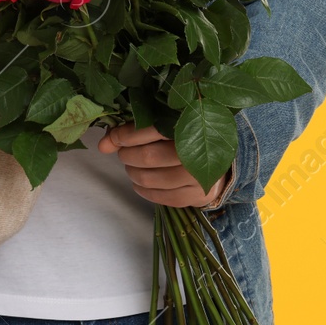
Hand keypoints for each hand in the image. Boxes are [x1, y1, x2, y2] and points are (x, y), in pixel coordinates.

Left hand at [96, 123, 231, 207]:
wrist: (223, 159)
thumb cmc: (186, 137)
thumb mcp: (165, 126)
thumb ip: (133, 131)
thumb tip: (102, 145)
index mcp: (190, 126)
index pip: (151, 130)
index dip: (126, 135)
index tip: (114, 138)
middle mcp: (197, 153)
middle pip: (148, 157)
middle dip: (128, 155)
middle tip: (124, 153)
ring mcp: (199, 178)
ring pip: (151, 179)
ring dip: (133, 173)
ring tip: (132, 166)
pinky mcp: (198, 196)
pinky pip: (161, 198)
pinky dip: (144, 190)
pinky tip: (140, 183)